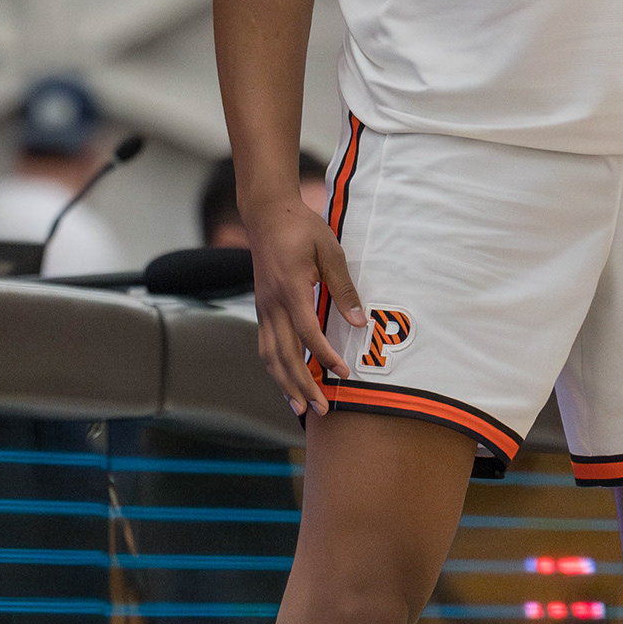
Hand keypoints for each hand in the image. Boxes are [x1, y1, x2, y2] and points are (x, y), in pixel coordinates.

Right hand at [247, 191, 364, 417]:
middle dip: (302, 385)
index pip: (307, 332)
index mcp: (290, 288)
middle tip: (320, 410)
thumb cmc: (301, 228)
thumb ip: (344, 288)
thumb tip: (360, 323)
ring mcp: (263, 307)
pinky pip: (265, 345)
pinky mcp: (262, 307)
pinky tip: (286, 381)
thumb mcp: (330, 251)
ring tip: (300, 407)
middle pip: (284, 354)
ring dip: (284, 383)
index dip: (325, 356)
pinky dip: (275, 367)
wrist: (267, 214)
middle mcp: (271, 303)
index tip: (343, 373)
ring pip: (269, 355)